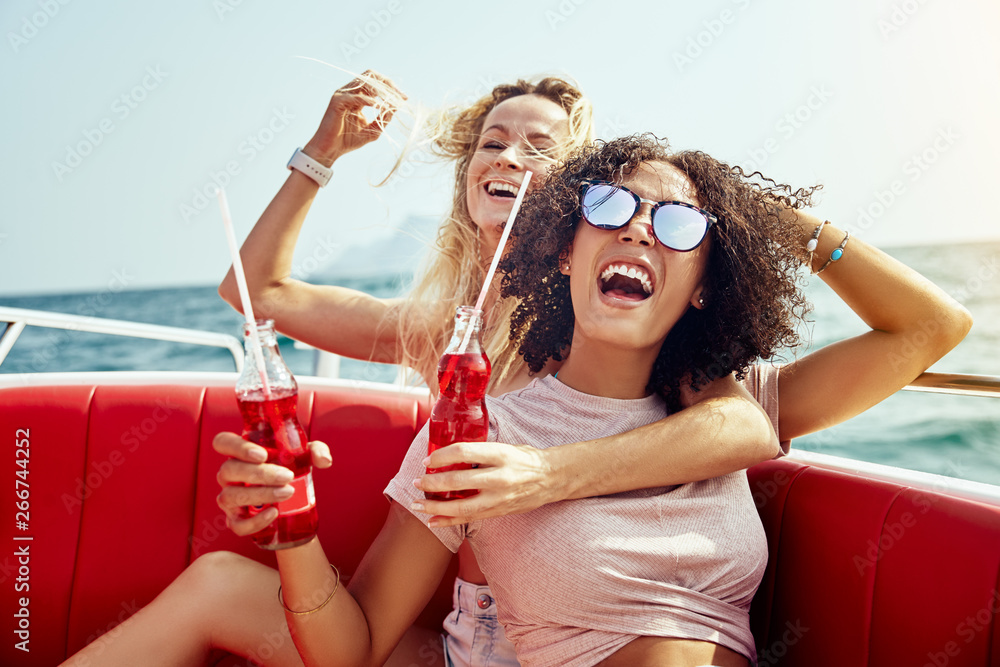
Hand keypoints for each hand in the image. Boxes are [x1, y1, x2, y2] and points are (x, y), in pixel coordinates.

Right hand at [213, 432, 331, 535]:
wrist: (293, 499)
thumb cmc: (292, 469)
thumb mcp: (305, 455)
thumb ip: (316, 451)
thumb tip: (324, 460)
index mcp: (241, 453)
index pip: (222, 442)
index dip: (236, 447)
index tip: (262, 454)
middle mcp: (229, 474)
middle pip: (229, 470)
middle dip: (259, 474)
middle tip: (287, 476)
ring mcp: (229, 498)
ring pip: (230, 496)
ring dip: (260, 494)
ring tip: (287, 493)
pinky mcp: (236, 520)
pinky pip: (237, 524)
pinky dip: (254, 521)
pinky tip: (274, 513)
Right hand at [303, 69, 406, 165]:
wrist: (330, 150)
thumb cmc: (348, 140)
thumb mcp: (373, 130)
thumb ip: (384, 119)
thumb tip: (397, 107)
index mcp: (358, 96)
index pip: (376, 83)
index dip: (391, 87)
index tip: (404, 98)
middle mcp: (350, 92)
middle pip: (371, 76)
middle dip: (388, 84)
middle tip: (400, 96)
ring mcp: (342, 95)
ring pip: (364, 82)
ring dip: (381, 91)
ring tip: (392, 102)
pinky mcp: (337, 102)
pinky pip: (356, 97)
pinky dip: (369, 101)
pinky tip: (378, 107)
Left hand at [410, 442, 557, 526]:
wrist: (552, 478)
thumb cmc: (526, 458)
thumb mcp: (505, 447)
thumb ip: (481, 451)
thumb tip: (450, 453)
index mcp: (500, 454)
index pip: (464, 453)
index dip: (442, 456)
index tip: (428, 460)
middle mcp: (499, 477)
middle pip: (458, 481)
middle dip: (432, 483)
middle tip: (417, 482)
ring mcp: (499, 498)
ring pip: (461, 506)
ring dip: (435, 505)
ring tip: (417, 504)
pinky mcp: (498, 512)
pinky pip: (469, 518)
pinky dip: (448, 520)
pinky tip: (432, 521)